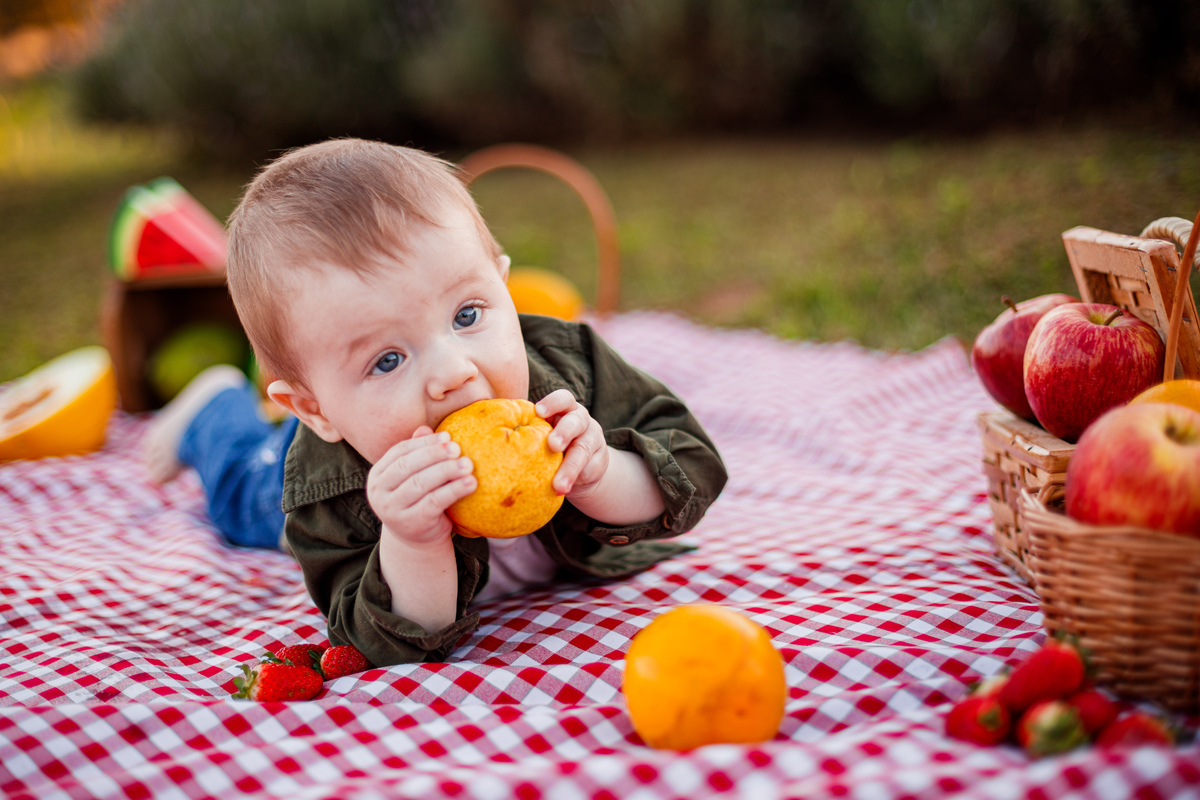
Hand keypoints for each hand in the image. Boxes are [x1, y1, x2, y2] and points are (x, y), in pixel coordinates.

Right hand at [365, 426, 475, 546]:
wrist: (417, 540)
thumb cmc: (418, 500)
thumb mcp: (414, 477)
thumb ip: (418, 453)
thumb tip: (425, 429)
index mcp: (378, 475)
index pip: (400, 452)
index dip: (424, 443)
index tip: (448, 436)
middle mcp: (379, 492)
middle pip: (408, 466)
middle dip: (435, 454)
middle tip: (458, 448)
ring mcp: (393, 510)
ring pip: (421, 484)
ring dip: (447, 471)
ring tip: (468, 464)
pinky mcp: (411, 523)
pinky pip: (434, 502)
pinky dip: (454, 490)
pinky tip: (470, 483)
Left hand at [536, 389, 609, 498]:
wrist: (581, 468)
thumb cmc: (550, 445)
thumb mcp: (543, 433)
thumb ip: (528, 429)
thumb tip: (492, 428)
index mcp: (565, 409)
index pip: (563, 399)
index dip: (552, 402)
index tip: (539, 411)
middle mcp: (581, 421)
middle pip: (576, 421)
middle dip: (565, 432)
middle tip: (553, 444)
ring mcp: (592, 439)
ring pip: (583, 450)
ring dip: (570, 467)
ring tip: (559, 484)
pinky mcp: (599, 461)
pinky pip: (587, 470)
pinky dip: (573, 480)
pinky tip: (562, 490)